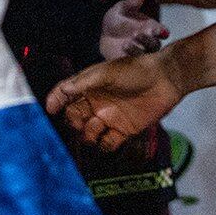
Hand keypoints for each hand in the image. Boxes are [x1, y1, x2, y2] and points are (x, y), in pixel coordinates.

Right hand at [47, 49, 184, 150]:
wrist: (165, 79)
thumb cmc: (136, 70)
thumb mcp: (107, 72)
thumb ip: (83, 83)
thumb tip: (60, 91)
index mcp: (90, 86)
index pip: (65, 95)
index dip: (55, 102)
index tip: (50, 110)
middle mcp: (96, 103)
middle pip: (74, 118)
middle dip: (72, 123)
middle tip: (79, 121)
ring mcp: (109, 117)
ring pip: (88, 134)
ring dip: (88, 134)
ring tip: (98, 125)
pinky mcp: (124, 131)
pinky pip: (107, 144)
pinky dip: (105, 145)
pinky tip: (111, 136)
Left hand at [99, 0, 168, 60]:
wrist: (106, 37)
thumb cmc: (119, 20)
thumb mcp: (122, 9)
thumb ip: (131, 3)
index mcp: (151, 28)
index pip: (161, 31)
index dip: (160, 31)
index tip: (159, 30)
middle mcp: (149, 42)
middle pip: (154, 45)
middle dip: (148, 40)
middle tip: (137, 34)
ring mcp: (141, 54)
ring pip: (144, 55)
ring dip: (137, 50)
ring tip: (126, 43)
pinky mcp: (131, 64)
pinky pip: (133, 64)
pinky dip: (129, 58)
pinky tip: (122, 50)